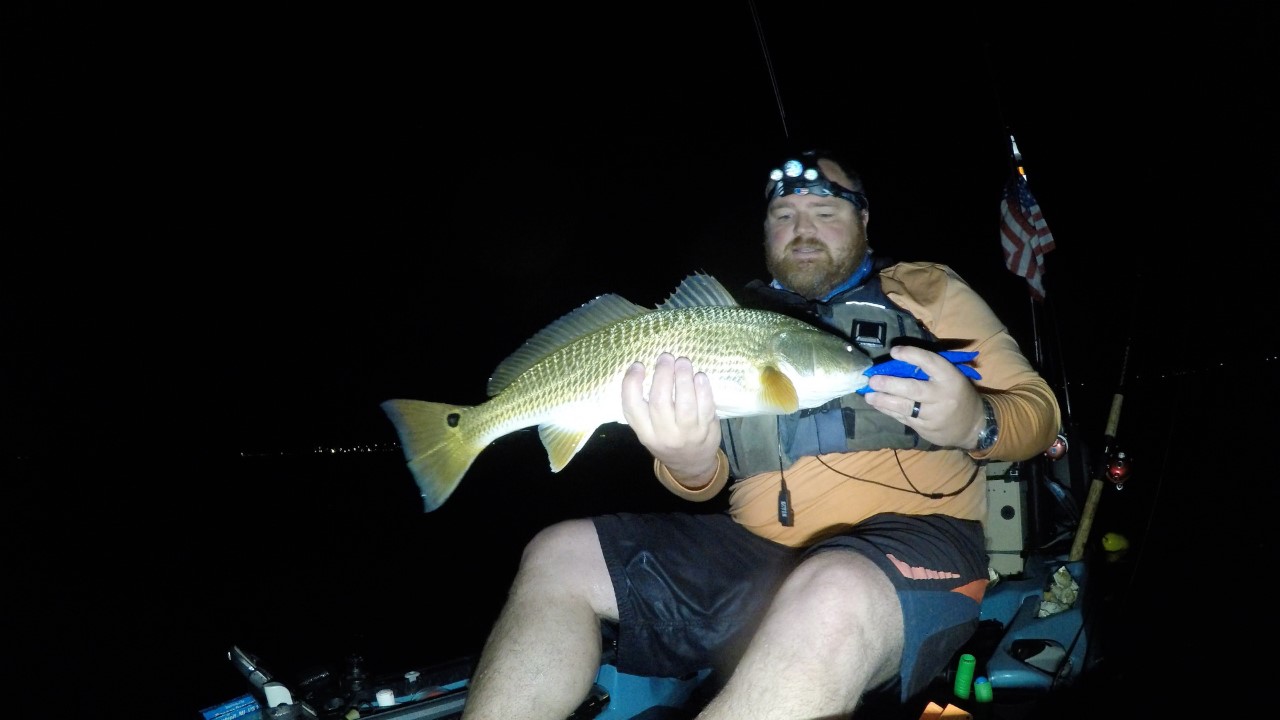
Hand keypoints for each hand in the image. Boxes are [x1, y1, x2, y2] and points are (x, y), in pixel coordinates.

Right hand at [621, 352, 722, 483]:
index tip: (638, 365)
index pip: (632, 407)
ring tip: (682, 361)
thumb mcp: (648, 431)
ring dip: (683, 377)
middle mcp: (664, 434)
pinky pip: (705, 407)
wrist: (691, 465)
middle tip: (666, 357)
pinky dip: (703, 389)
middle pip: (660, 401)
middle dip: (662, 374)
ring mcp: (687, 434)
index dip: (632, 383)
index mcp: (645, 432)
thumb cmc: (666, 440)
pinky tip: (699, 376)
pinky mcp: (707, 430)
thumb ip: (644, 407)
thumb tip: (643, 368)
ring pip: (684, 403)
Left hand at [863, 345, 984, 448]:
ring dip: (883, 401)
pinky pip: (903, 418)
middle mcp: (942, 397)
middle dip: (889, 384)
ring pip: (904, 407)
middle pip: (913, 389)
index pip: (930, 362)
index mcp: (950, 378)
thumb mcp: (952, 376)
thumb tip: (897, 359)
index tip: (894, 351)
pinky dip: (888, 411)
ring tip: (868, 395)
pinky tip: (878, 404)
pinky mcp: (925, 429)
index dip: (911, 355)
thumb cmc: (957, 393)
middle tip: (872, 380)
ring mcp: (934, 416)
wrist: (973, 425)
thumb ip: (930, 369)